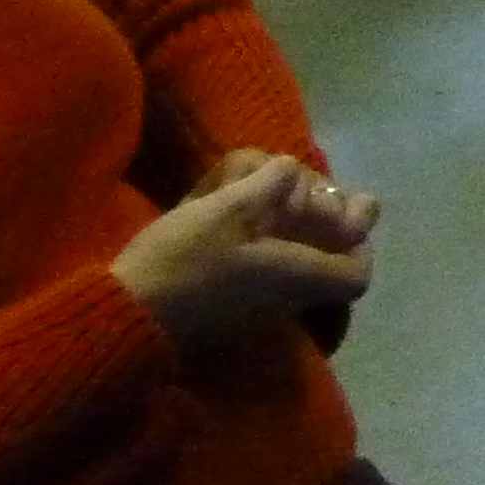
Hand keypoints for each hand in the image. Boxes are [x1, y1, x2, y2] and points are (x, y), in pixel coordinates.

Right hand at [111, 155, 374, 354]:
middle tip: (311, 197)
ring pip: (296, 273)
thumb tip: (293, 169)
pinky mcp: (228, 311)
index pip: (356, 276)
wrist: (124, 316)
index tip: (347, 214)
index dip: (360, 245)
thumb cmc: (182, 261)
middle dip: (328, 233)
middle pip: (329, 271)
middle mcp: (285, 300)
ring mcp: (256, 311)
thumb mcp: (226, 210)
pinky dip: (265, 251)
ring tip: (274, 200)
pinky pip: (265, 280)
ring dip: (295, 238)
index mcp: (295, 276)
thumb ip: (269, 185)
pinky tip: (243, 225)